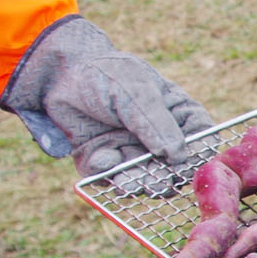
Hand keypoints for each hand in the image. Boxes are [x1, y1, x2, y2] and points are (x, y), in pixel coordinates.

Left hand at [1, 16, 213, 185]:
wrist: (57, 74)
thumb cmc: (104, 74)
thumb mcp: (135, 91)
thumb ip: (155, 122)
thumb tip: (177, 155)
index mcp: (174, 113)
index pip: (199, 137)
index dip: (199, 152)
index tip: (190, 162)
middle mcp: (155, 136)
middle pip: (172, 166)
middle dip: (166, 177)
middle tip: (159, 183)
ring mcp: (130, 150)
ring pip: (143, 177)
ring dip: (138, 182)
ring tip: (130, 184)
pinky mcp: (103, 160)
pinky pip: (110, 176)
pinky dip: (107, 171)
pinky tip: (103, 158)